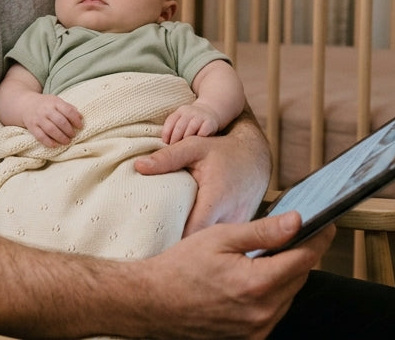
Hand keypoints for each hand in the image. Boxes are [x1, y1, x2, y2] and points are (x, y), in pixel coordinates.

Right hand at [22, 94, 82, 146]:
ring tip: (67, 141)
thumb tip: (80, 118)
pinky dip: (49, 142)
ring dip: (61, 137)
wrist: (25, 104)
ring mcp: (38, 119)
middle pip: (60, 121)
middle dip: (69, 130)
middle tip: (73, 135)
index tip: (80, 126)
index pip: (68, 111)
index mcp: (54, 102)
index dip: (76, 120)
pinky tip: (55, 145)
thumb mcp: (57, 101)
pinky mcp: (32, 127)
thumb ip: (68, 108)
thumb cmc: (45, 104)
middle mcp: (46, 110)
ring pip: (51, 130)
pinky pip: (41, 136)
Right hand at [135, 211, 332, 338]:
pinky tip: (255, 281)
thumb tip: (296, 221)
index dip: (319, 239)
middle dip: (300, 255)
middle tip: (293, 235)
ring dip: (286, 276)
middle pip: (300, 278)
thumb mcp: (220, 238)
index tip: (326, 225)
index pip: (305, 258)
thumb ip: (263, 231)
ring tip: (268, 257)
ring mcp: (255, 330)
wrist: (152, 302)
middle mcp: (261, 312)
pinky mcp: (249, 339)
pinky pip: (273, 314)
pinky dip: (272, 296)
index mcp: (257, 283)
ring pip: (288, 297)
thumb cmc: (180, 267)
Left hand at [136, 111, 268, 235]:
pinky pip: (222, 241)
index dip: (173, 238)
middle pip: (201, 243)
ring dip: (195, 245)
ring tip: (171, 245)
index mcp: (216, 199)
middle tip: (157, 247)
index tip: (154, 240)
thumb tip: (138, 166)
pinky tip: (191, 239)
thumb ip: (167, 157)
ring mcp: (239, 225)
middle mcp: (231, 217)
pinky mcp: (241, 228)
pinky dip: (207, 240)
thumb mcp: (195, 146)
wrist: (256, 156)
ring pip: (214, 245)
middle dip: (181, 245)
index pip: (192, 232)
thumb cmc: (223, 150)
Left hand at [162, 103, 221, 143]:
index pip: (170, 122)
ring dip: (186, 139)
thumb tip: (165, 145)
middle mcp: (189, 112)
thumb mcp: (180, 121)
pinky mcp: (210, 122)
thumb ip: (172, 129)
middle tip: (174, 149)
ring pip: (191, 128)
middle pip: (179, 126)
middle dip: (175, 139)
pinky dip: (199, 138)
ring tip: (184, 148)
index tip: (166, 143)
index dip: (167, 134)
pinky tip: (197, 145)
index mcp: (180, 112)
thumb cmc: (190, 122)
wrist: (209, 113)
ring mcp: (200, 116)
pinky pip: (203, 131)